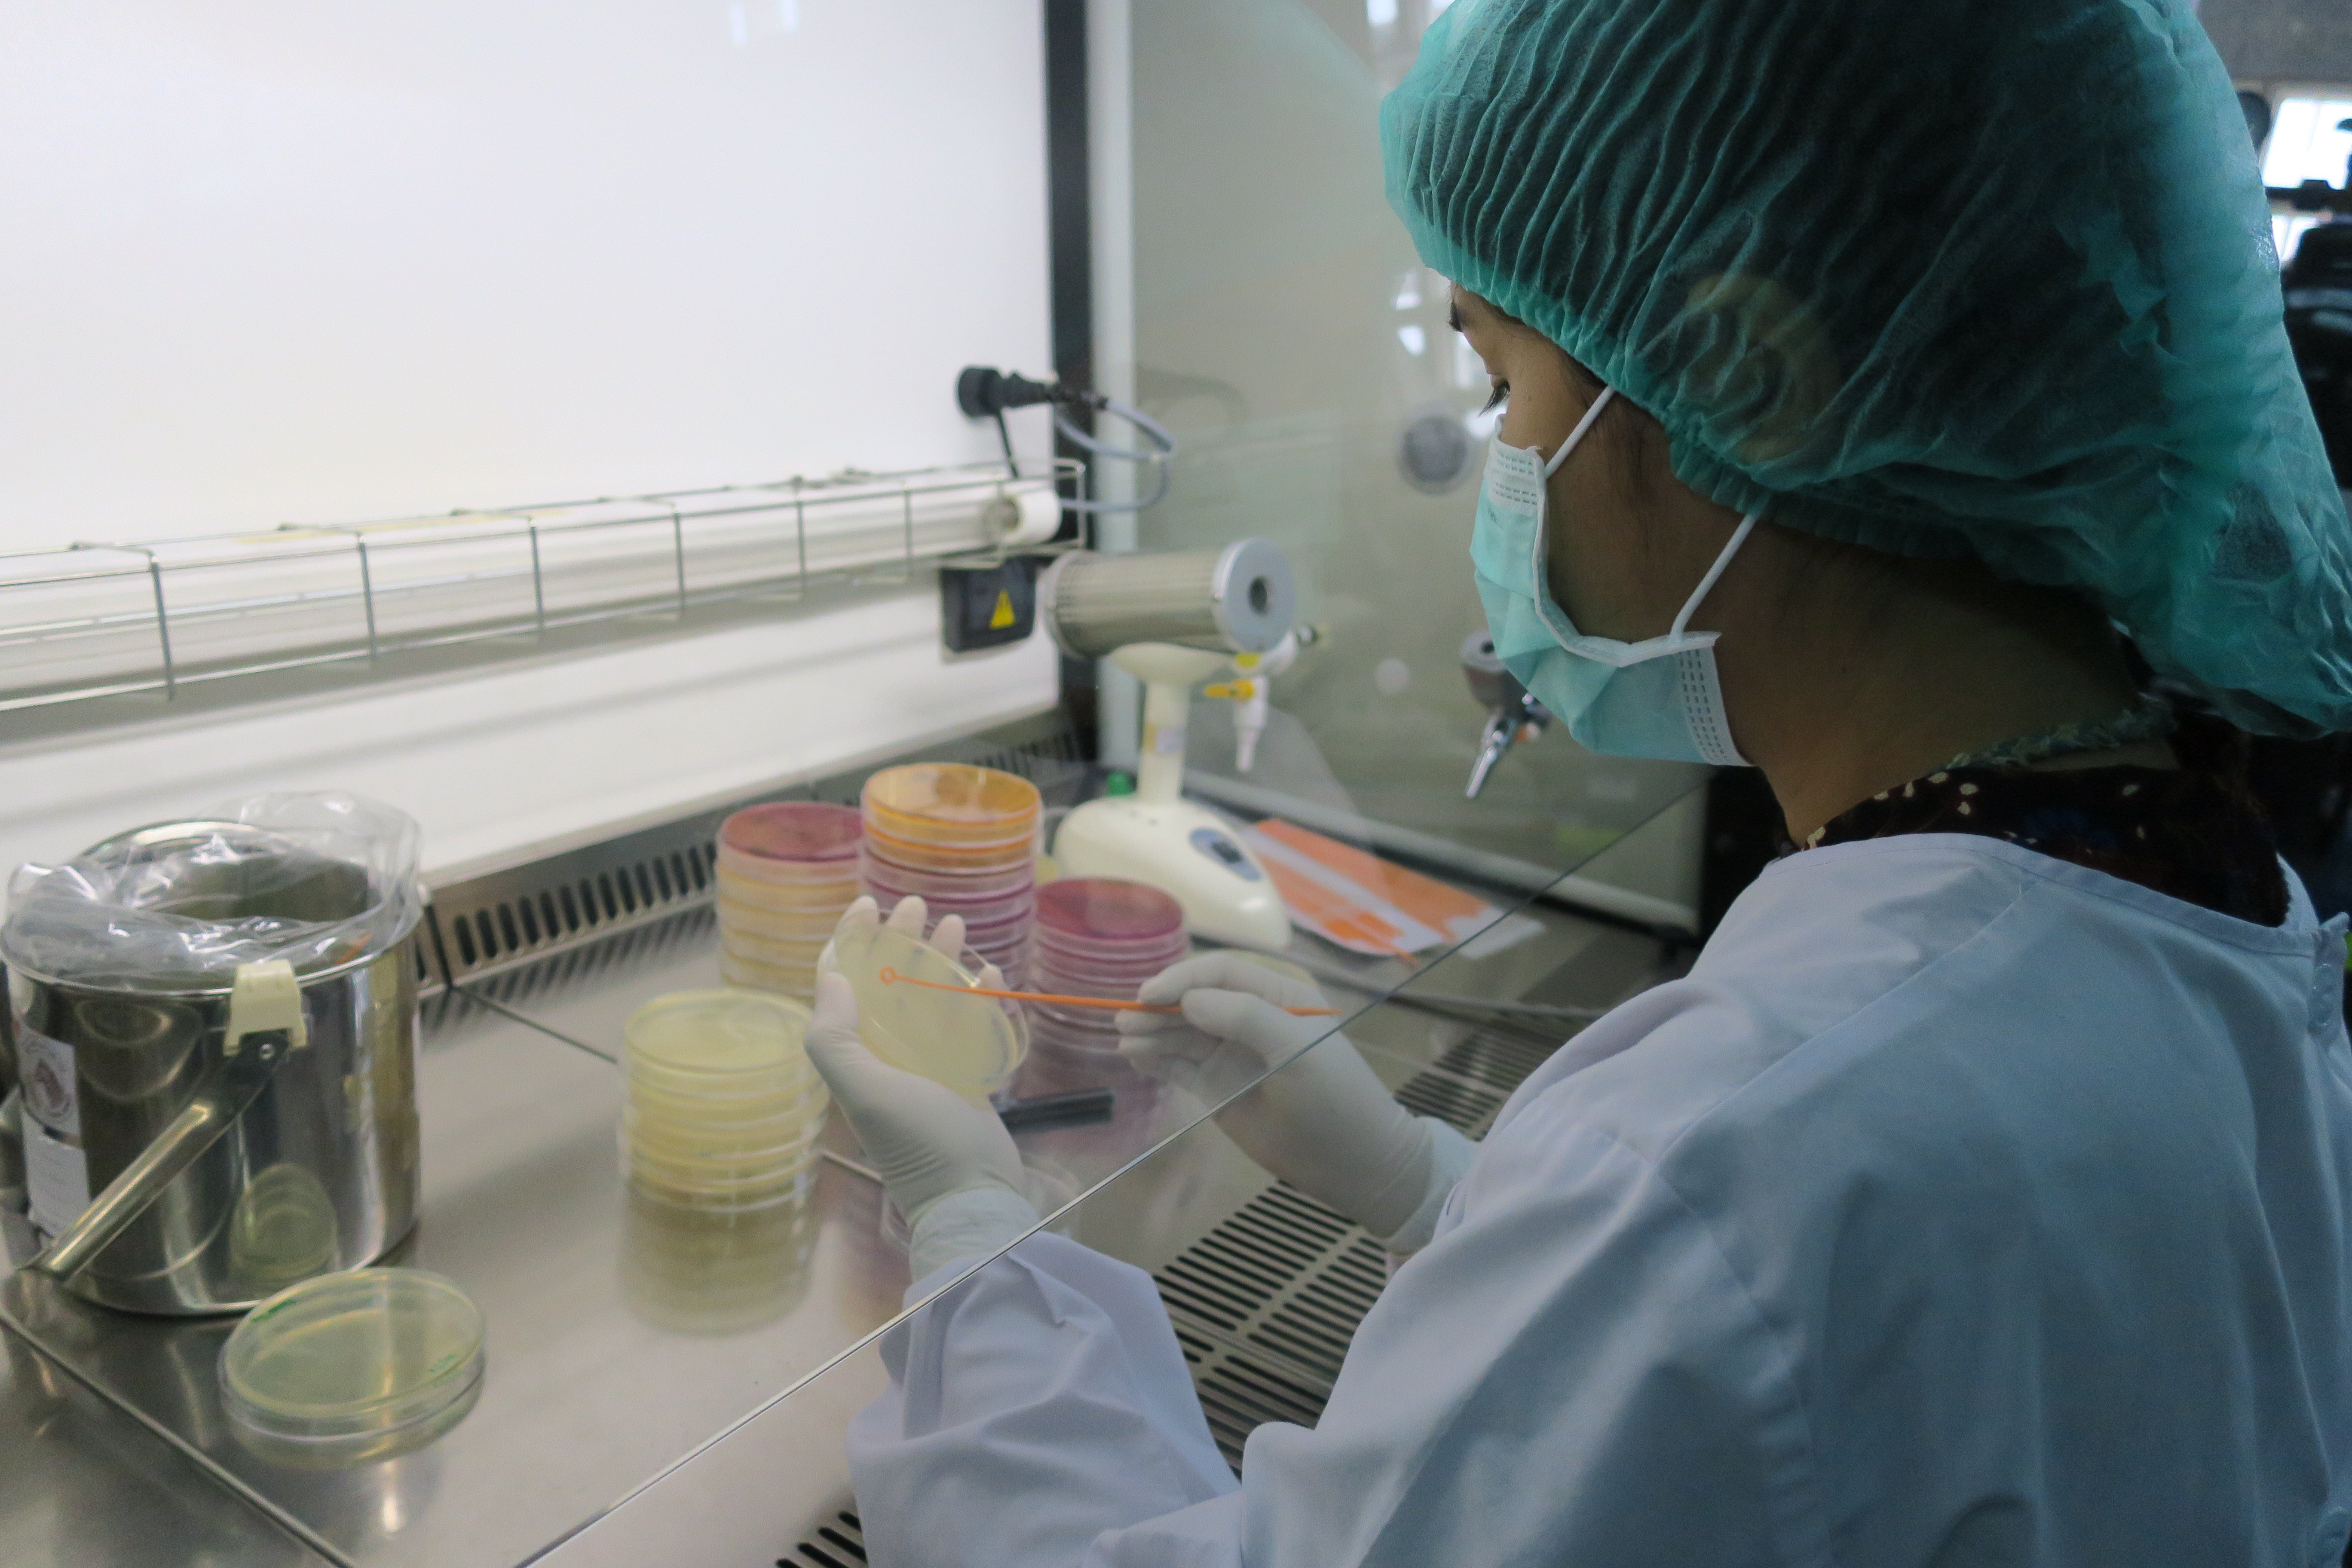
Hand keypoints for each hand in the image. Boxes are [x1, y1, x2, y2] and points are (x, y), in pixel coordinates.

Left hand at [804, 896, 1025, 1225]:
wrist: (972, 1194)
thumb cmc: (917, 1143)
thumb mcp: (863, 1091)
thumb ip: (835, 1038)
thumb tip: (831, 976)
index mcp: (856, 1055)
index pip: (844, 985)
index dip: (852, 942)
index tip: (867, 906)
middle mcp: (886, 1055)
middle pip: (889, 982)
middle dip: (900, 941)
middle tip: (917, 905)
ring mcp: (927, 1065)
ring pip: (929, 997)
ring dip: (941, 959)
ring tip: (957, 925)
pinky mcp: (964, 1075)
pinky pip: (967, 1024)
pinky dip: (977, 996)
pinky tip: (990, 974)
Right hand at [1115, 952, 1434, 1238]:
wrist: (1353, 1162)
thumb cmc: (1335, 1098)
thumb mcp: (1296, 1049)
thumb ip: (1245, 1017)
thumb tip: (1188, 1000)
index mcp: (1278, 995)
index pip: (1221, 973)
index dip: (1183, 979)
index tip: (1150, 994)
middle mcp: (1250, 1019)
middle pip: (1193, 1001)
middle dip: (1159, 1007)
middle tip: (1125, 1021)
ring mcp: (1231, 1054)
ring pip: (1180, 1033)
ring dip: (1151, 1033)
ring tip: (1125, 1041)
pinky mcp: (1217, 1088)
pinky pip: (1179, 1066)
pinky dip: (1155, 1060)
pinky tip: (1136, 1057)